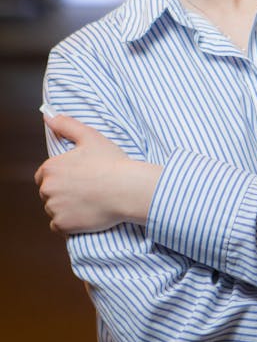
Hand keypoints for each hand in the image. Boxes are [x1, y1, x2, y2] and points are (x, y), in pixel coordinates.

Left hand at [35, 114, 160, 233]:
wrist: (126, 188)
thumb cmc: (110, 161)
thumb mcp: (89, 136)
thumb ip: (65, 124)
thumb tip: (47, 115)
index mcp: (51, 168)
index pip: (43, 175)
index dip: (60, 175)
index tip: (76, 176)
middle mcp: (47, 189)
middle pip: (48, 193)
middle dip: (62, 191)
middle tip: (84, 187)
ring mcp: (54, 209)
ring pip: (54, 209)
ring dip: (65, 207)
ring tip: (87, 200)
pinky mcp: (63, 225)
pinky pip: (58, 226)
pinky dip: (68, 222)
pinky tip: (84, 212)